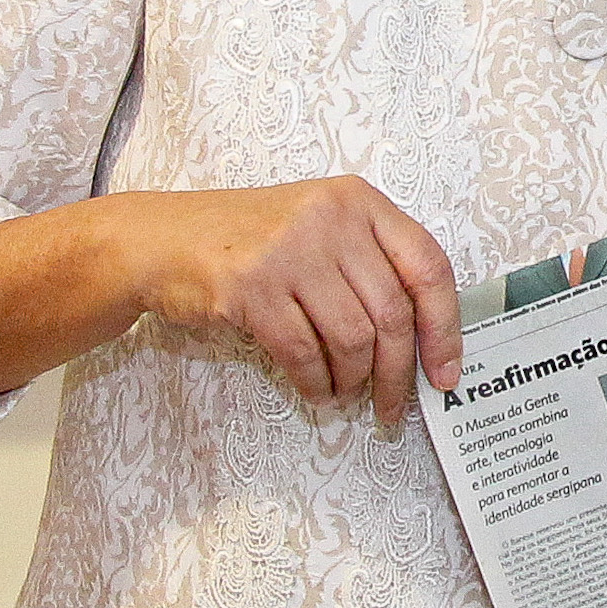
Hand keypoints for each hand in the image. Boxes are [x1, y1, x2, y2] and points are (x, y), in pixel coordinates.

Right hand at [129, 178, 462, 427]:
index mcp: (358, 201)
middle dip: (399, 374)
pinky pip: (303, 354)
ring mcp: (289, 251)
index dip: (445, 327)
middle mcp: (330, 219)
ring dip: (354, 382)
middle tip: (393, 406)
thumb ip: (369, 265)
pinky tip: (315, 390)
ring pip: (352, 340)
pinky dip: (316, 383)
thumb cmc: (248, 239)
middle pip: (392, 314)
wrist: (161, 239)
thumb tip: (423, 341)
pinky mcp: (250, 288)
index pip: (427, 266)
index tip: (445, 371)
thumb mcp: (319, 227)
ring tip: (346, 394)